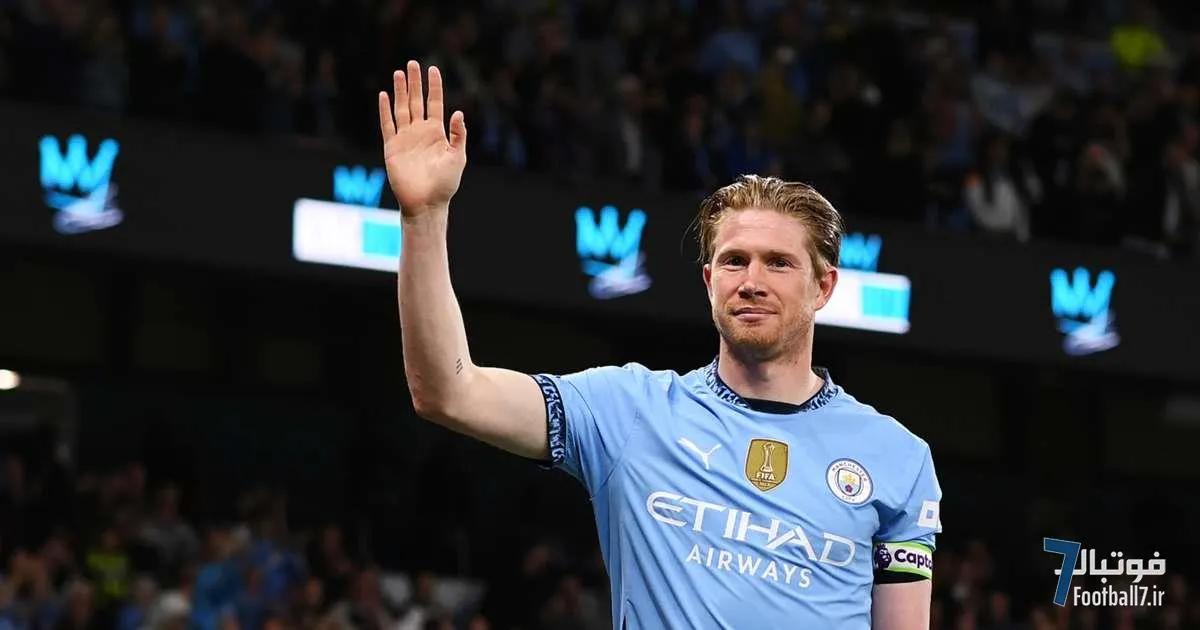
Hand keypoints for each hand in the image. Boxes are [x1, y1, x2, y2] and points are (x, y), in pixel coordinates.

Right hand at [378, 61, 466, 217]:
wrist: (426, 203)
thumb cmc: (445, 184)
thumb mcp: (458, 157)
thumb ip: (459, 135)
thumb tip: (459, 112)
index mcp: (437, 133)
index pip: (435, 103)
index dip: (434, 87)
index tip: (433, 69)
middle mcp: (420, 132)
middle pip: (417, 101)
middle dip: (415, 83)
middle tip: (413, 63)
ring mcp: (405, 138)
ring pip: (402, 109)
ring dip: (400, 91)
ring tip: (399, 73)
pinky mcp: (392, 147)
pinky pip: (387, 125)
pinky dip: (385, 110)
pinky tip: (384, 96)